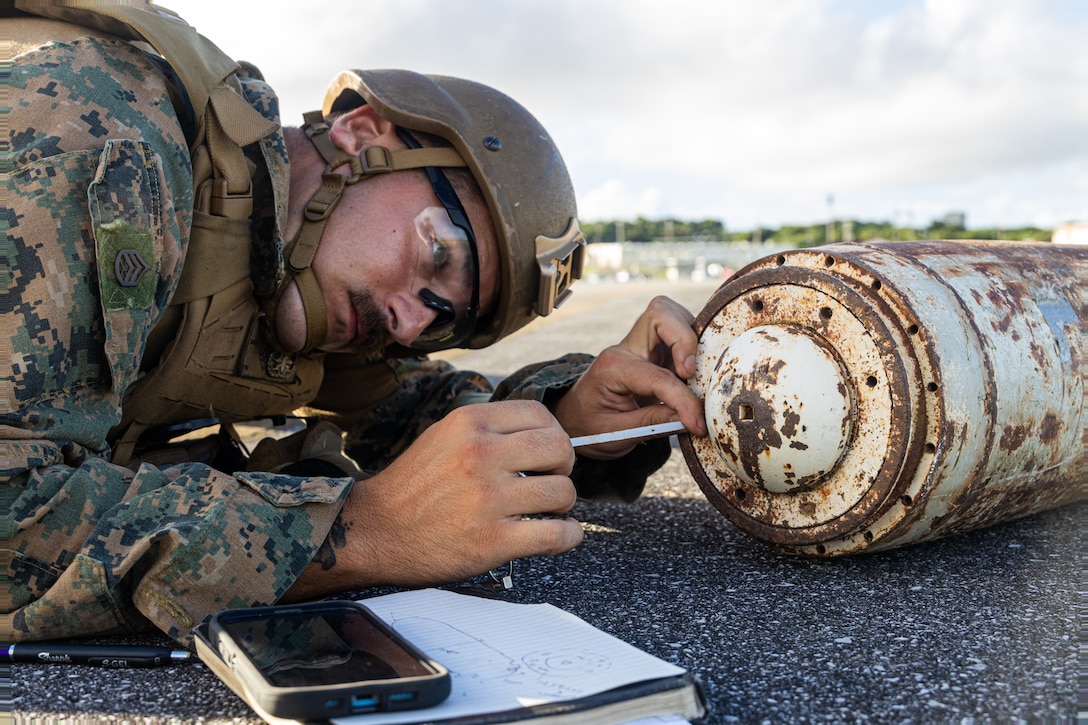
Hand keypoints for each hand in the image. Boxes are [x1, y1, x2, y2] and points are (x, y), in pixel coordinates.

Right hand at [285, 400, 581, 596]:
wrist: (373, 531)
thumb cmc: (412, 487)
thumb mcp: (444, 437)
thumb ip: (487, 430)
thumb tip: (540, 433)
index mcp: (469, 423)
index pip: (540, 414)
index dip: (553, 433)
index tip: (548, 452)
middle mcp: (480, 455)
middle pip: (560, 448)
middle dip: (565, 466)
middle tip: (552, 479)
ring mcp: (488, 499)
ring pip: (563, 492)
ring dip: (563, 504)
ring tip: (549, 510)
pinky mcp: (493, 541)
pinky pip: (556, 535)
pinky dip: (567, 536)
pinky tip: (558, 534)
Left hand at [553, 295, 706, 458]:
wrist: (575, 421)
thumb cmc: (590, 427)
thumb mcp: (616, 434)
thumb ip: (653, 424)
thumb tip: (691, 419)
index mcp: (612, 367)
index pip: (659, 376)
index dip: (684, 401)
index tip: (698, 425)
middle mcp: (627, 348)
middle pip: (660, 313)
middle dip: (685, 337)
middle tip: (692, 374)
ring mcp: (641, 345)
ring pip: (672, 316)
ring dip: (691, 339)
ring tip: (696, 375)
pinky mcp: (654, 351)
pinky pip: (678, 334)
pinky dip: (692, 348)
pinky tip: (695, 376)